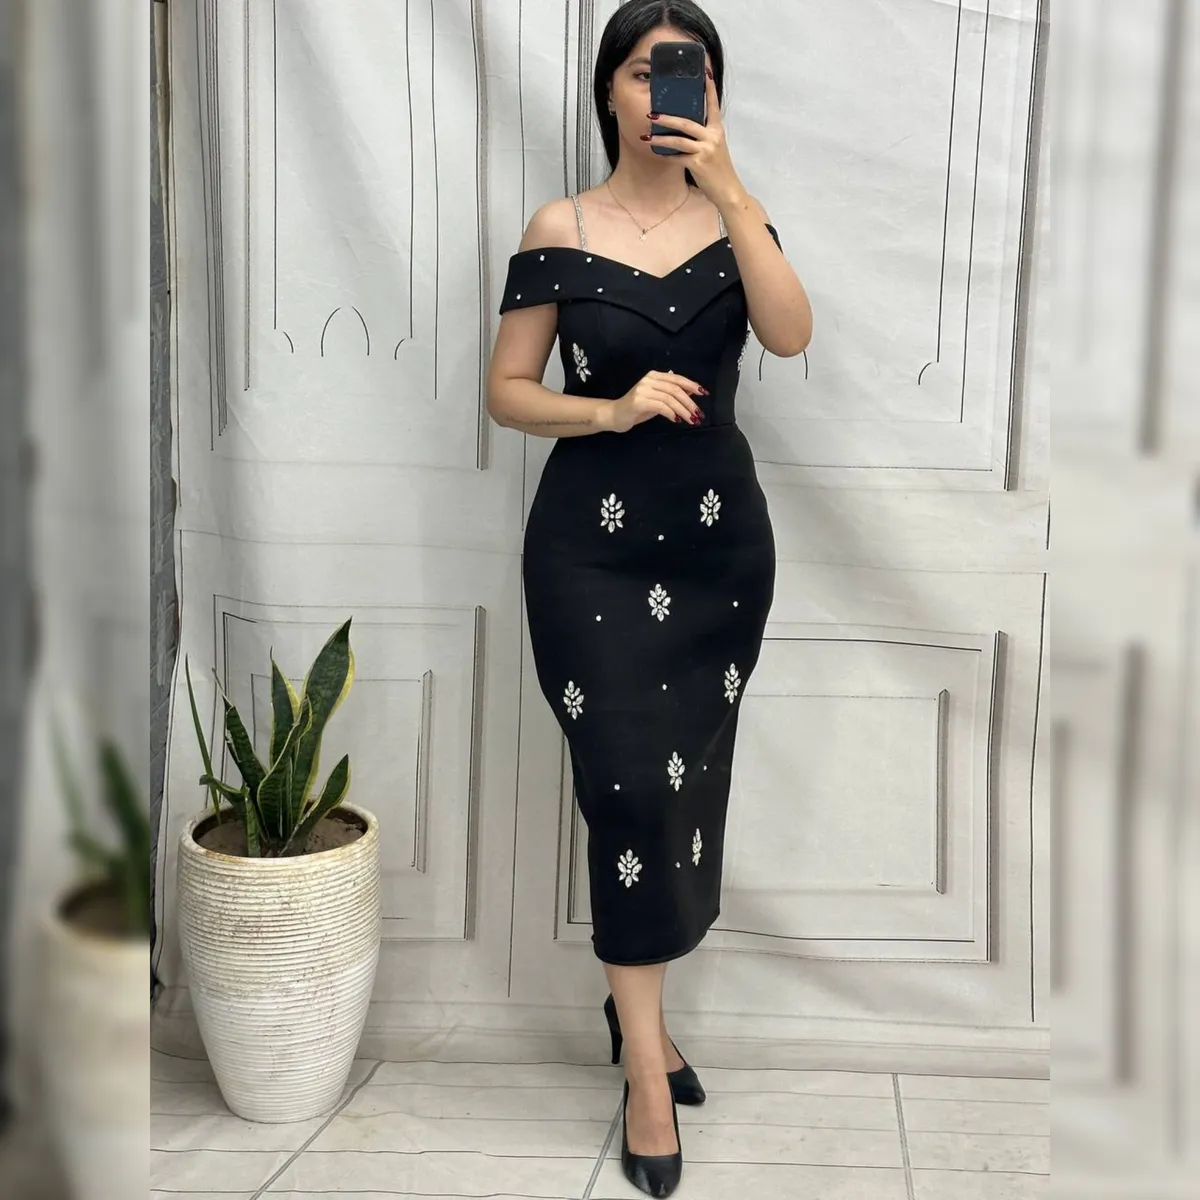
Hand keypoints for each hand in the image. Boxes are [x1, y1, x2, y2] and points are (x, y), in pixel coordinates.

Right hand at [601, 370, 706, 432]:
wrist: (615, 415)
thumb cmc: (637, 409)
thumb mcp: (658, 400)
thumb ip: (672, 395)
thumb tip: (691, 392)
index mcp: (654, 376)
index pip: (677, 379)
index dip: (692, 385)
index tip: (703, 393)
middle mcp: (649, 380)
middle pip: (675, 389)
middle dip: (690, 402)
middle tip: (698, 413)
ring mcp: (643, 389)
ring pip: (670, 398)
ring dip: (683, 410)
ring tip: (691, 419)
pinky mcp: (639, 401)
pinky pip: (661, 406)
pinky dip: (671, 413)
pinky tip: (677, 420)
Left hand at [646, 70, 744, 205]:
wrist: (728, 190)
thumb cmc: (718, 169)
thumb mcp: (715, 148)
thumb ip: (703, 136)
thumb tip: (682, 129)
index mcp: (717, 130)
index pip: (713, 105)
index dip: (709, 88)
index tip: (704, 72)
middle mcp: (712, 136)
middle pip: (686, 122)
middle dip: (667, 118)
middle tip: (652, 114)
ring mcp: (705, 150)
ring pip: (678, 140)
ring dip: (661, 138)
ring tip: (647, 137)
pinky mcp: (698, 163)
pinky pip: (677, 157)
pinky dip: (667, 156)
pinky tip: (658, 154)